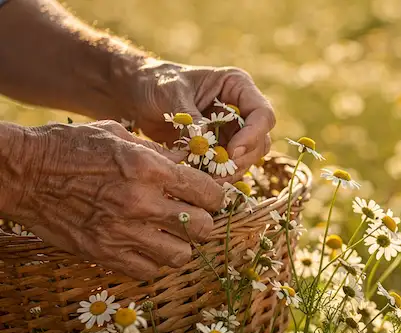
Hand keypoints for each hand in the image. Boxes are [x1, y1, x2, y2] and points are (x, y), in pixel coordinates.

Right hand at [0, 120, 224, 279]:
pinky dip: (154, 263)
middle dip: (202, 224)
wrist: (21, 172)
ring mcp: (122, 231)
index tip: (208, 198)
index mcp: (149, 168)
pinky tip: (146, 248)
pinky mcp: (103, 253)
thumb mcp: (118, 135)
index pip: (209, 193)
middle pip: (202, 228)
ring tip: (170, 237)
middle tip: (191, 218)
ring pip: (180, 256)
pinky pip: (149, 271)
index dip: (215, 198)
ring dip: (180, 247)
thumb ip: (158, 152)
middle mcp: (141, 202)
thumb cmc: (69, 147)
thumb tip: (192, 161)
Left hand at [126, 60, 275, 180]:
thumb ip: (191, 118)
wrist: (138, 93)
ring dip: (232, 171)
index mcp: (237, 86)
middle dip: (242, 159)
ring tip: (209, 181)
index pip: (262, 114)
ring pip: (248, 157)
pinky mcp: (221, 147)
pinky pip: (229, 165)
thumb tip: (204, 145)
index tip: (232, 152)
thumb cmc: (155, 82)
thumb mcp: (171, 93)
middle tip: (219, 173)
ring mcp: (233, 129)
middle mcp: (242, 109)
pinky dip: (220, 175)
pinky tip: (203, 181)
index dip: (253, 135)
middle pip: (260, 140)